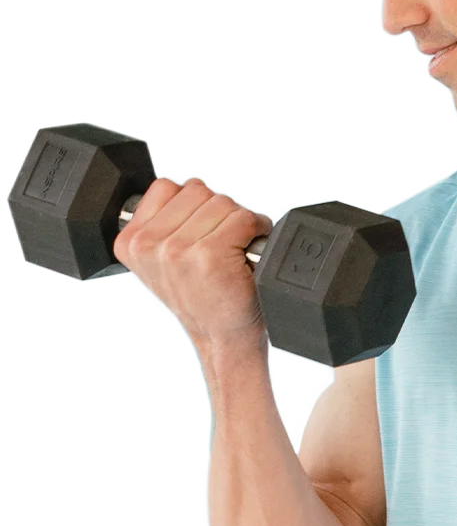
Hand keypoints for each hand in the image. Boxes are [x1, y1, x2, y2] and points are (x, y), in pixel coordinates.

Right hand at [113, 176, 273, 351]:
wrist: (222, 338)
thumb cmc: (201, 300)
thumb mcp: (161, 263)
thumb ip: (161, 223)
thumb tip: (180, 189)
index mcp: (130, 242)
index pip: (165, 187)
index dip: (192, 207)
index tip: (198, 234)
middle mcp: (149, 245)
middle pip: (196, 190)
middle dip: (216, 212)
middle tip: (220, 244)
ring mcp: (178, 249)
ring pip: (221, 202)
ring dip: (237, 221)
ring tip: (232, 250)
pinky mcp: (210, 254)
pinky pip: (244, 217)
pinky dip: (256, 229)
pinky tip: (247, 251)